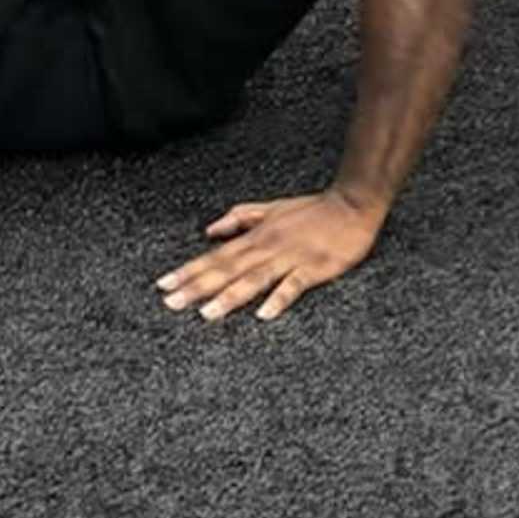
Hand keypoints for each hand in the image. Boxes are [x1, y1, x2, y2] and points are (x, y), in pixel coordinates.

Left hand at [158, 192, 378, 323]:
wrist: (353, 202)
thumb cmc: (313, 208)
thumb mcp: (271, 207)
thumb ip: (240, 218)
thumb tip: (209, 231)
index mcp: (256, 235)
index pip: (215, 255)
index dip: (189, 270)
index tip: (164, 285)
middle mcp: (268, 247)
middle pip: (227, 269)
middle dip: (197, 286)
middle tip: (171, 303)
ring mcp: (291, 257)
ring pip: (254, 279)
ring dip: (230, 296)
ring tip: (207, 314)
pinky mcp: (315, 267)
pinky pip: (294, 285)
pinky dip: (279, 298)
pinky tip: (264, 314)